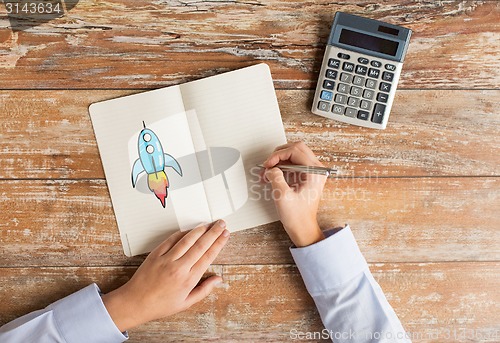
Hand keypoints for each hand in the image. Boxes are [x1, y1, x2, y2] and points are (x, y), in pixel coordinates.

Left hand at [102, 221, 229, 331]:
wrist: (135, 303)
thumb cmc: (160, 305)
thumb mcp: (186, 303)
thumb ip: (204, 290)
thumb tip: (218, 279)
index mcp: (188, 280)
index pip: (208, 256)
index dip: (219, 243)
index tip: (225, 235)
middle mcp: (179, 267)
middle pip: (201, 245)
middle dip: (213, 232)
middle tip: (221, 224)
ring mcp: (167, 259)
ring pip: (187, 239)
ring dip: (200, 229)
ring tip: (209, 223)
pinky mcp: (156, 254)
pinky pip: (172, 239)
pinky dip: (183, 232)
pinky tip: (190, 229)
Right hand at [262, 142, 326, 246]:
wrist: (303, 228)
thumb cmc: (297, 216)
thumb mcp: (282, 196)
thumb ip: (275, 177)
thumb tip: (271, 168)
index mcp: (314, 172)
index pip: (295, 150)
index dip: (278, 155)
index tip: (268, 164)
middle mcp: (316, 169)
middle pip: (296, 148)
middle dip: (279, 155)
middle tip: (268, 165)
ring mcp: (313, 172)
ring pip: (295, 154)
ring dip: (280, 160)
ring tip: (269, 172)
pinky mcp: (308, 176)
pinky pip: (295, 163)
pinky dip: (283, 166)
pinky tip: (274, 175)